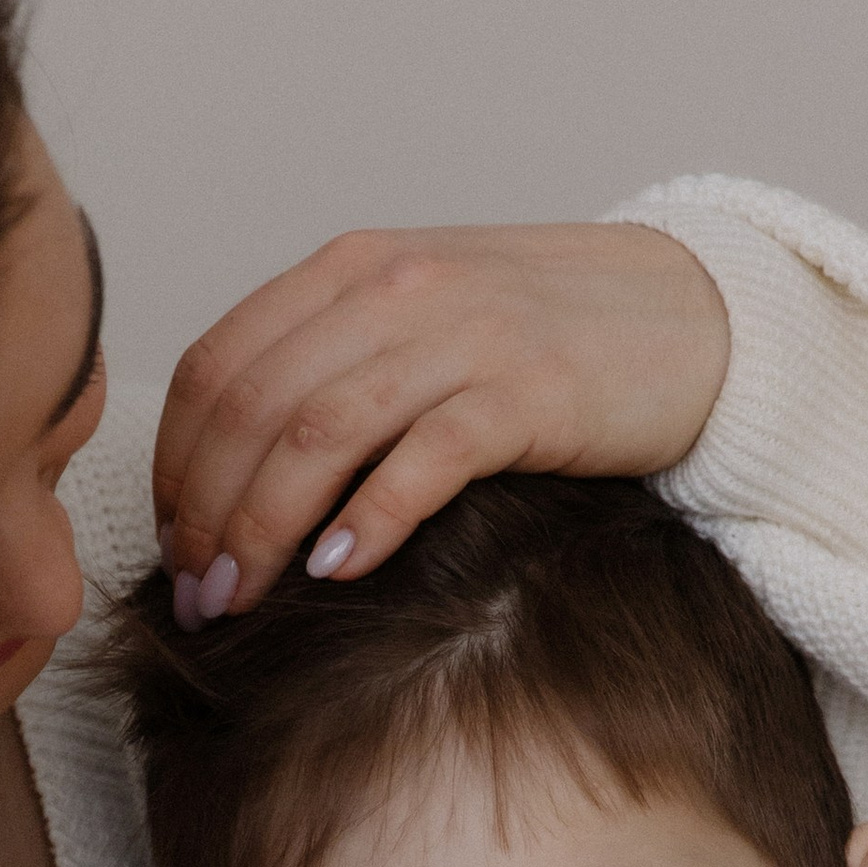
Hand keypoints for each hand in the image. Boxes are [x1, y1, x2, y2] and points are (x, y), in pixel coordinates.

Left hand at [150, 221, 730, 614]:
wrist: (694, 318)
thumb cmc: (547, 340)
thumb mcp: (421, 323)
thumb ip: (333, 367)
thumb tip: (230, 471)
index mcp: (354, 268)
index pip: (221, 363)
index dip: (176, 461)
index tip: (173, 539)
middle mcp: (397, 287)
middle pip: (254, 406)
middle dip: (207, 510)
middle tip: (197, 593)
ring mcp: (463, 334)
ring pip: (318, 433)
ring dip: (263, 527)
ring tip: (242, 598)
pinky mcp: (529, 392)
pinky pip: (423, 459)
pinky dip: (368, 520)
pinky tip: (338, 573)